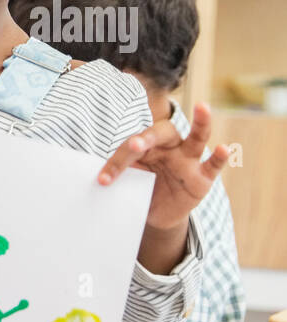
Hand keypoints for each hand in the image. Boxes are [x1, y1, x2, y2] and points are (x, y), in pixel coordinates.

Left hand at [97, 102, 230, 230]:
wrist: (157, 213)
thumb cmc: (141, 188)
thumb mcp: (129, 181)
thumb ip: (120, 174)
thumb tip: (97, 179)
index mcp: (148, 144)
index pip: (133, 145)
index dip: (117, 162)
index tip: (103, 178)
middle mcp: (171, 146)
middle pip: (161, 133)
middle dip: (147, 138)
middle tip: (134, 145)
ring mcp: (189, 160)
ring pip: (197, 137)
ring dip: (201, 122)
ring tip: (203, 108)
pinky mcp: (203, 177)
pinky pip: (213, 165)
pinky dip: (219, 157)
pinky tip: (224, 148)